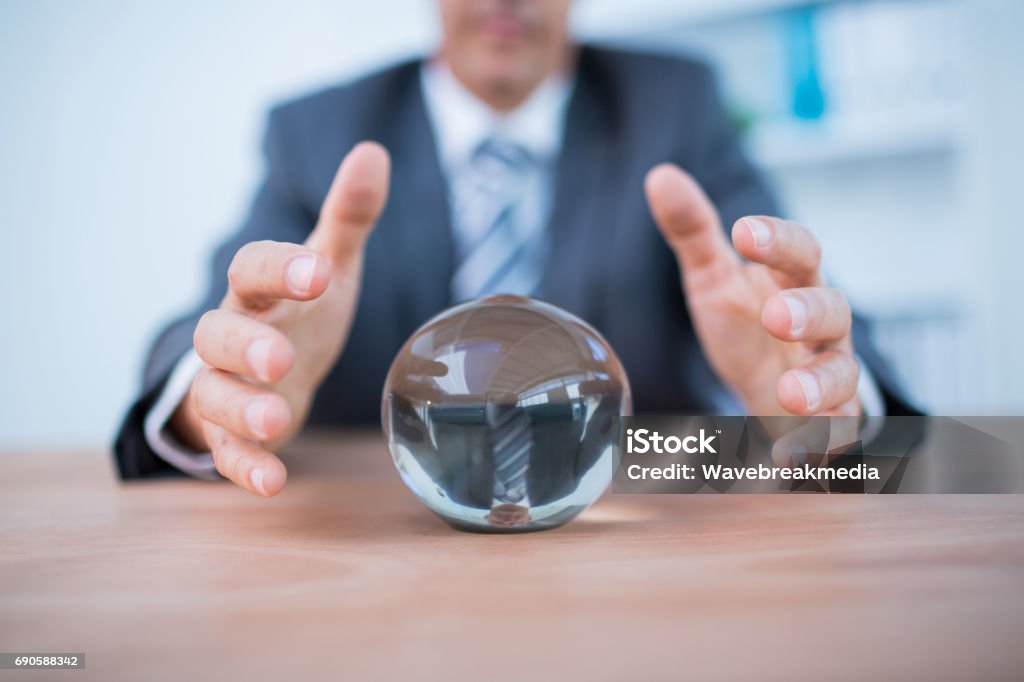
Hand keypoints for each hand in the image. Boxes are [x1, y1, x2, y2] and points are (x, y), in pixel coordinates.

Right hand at [171, 142, 390, 495]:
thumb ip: (347, 219)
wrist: (271, 374)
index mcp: (258, 292)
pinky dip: (245, 466)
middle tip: (280, 358)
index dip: (279, 268)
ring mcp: (227, 388)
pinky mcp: (231, 435)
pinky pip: (227, 453)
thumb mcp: (327, 268)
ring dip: (241, 410)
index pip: (251, 269)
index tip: (318, 271)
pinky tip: (273, 482)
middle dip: (245, 346)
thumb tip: (373, 151)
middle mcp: (231, 337)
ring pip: (214, 396)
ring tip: (278, 421)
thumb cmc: (300, 314)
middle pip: (216, 335)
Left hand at [644, 164, 860, 423]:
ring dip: (820, 384)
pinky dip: (815, 443)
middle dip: (808, 312)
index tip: (744, 232)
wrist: (774, 392)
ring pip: (843, 374)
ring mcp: (828, 375)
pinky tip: (789, 453)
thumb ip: (694, 232)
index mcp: (793, 282)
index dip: (778, 240)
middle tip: (777, 316)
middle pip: (833, 310)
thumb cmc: (749, 325)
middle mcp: (821, 326)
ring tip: (790, 395)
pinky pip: (835, 432)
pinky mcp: (830, 422)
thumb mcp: (714, 279)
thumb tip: (660, 175)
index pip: (801, 252)